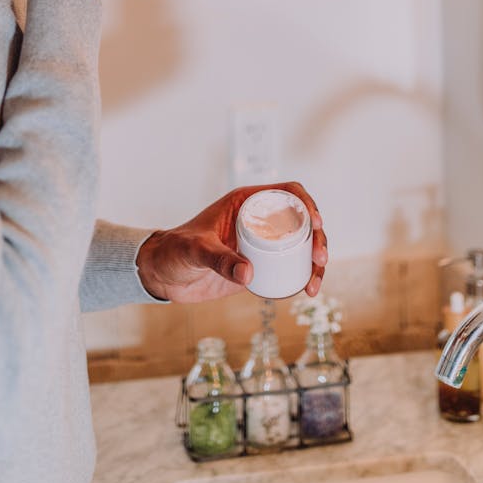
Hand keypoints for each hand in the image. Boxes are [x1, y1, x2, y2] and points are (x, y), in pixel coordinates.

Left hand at [136, 182, 327, 303]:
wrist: (163, 275)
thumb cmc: (174, 252)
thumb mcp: (196, 251)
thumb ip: (218, 260)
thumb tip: (248, 274)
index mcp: (245, 202)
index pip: (287, 193)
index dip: (307, 204)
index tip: (316, 223)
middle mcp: (258, 219)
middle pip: (301, 220)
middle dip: (318, 237)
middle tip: (319, 259)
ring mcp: (261, 243)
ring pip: (300, 245)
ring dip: (315, 260)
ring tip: (315, 283)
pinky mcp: (260, 265)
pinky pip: (289, 266)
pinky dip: (303, 276)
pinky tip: (306, 289)